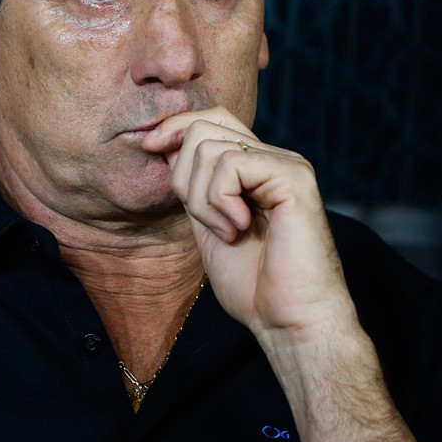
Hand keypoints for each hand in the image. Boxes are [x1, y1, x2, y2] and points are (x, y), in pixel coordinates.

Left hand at [145, 109, 441, 441]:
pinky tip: (238, 229)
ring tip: (227, 231)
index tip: (149, 148)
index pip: (211, 120)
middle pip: (204, 126)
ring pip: (209, 147)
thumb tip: (164, 144)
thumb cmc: (254, 286)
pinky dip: (219, 201)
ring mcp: (286, 164)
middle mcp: (275, 158)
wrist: (290, 322)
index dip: (175, 128)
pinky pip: (231, 164)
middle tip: (205, 220)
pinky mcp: (293, 177)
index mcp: (257, 168)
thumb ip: (194, 186)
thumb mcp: (208, 224)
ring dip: (202, 198)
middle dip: (184, 174)